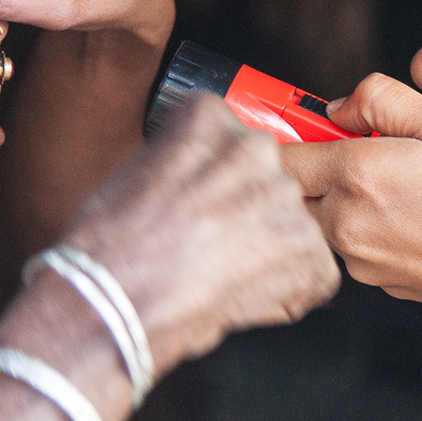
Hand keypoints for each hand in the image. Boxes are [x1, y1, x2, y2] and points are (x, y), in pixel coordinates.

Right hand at [58, 94, 340, 371]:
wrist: (114, 301)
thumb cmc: (109, 247)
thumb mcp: (134, 171)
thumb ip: (182, 161)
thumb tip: (199, 178)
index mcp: (210, 119)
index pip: (231, 139)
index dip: (215, 181)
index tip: (201, 203)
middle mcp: (256, 150)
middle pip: (265, 179)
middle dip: (247, 213)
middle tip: (211, 245)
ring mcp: (285, 200)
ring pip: (290, 224)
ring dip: (267, 250)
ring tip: (221, 274)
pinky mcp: (309, 253)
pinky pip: (312, 271)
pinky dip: (287, 291)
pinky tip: (242, 296)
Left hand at [278, 74, 421, 360]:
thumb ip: (384, 102)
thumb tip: (340, 107)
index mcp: (358, 177)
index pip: (282, 155)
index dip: (292, 133)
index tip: (310, 124)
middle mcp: (347, 225)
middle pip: (297, 191)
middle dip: (319, 166)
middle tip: (368, 146)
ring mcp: (361, 262)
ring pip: (327, 219)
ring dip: (348, 198)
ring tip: (409, 182)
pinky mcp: (381, 284)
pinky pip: (358, 245)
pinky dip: (375, 227)